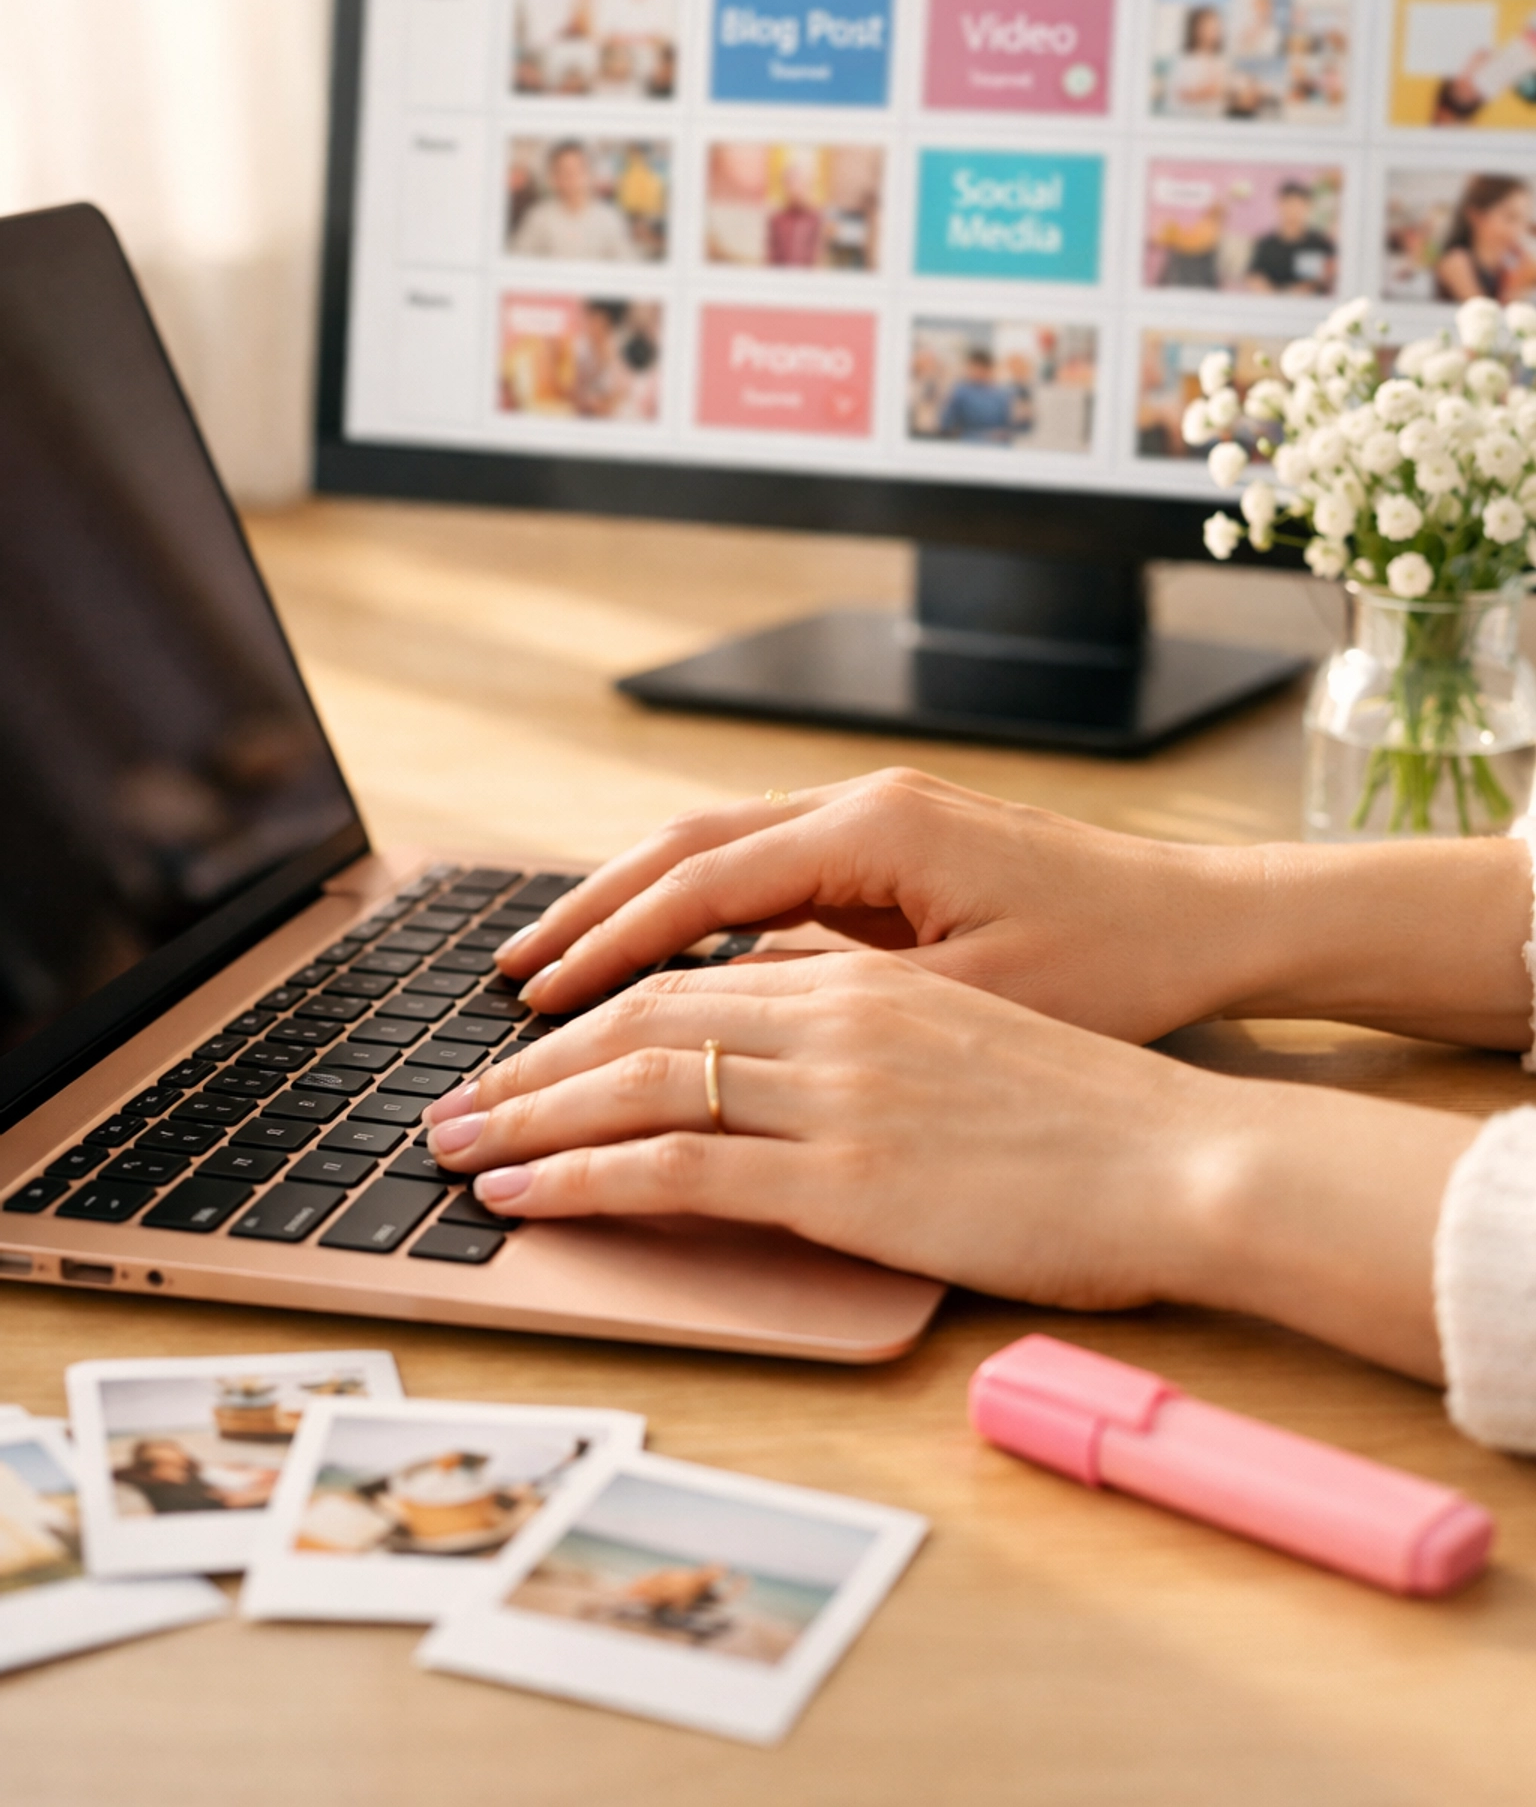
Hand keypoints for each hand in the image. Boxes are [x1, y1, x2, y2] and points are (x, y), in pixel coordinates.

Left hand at [427, 953, 1211, 1306]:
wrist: (1185, 1157)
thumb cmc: (1094, 1114)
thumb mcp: (970, 1039)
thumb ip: (871, 1037)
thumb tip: (790, 1059)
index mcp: (862, 978)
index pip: (691, 977)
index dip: (596, 1006)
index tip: (530, 1040)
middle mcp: (832, 1016)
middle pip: (641, 1018)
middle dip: (532, 1059)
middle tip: (454, 1095)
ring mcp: (832, 1092)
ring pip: (637, 1082)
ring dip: (527, 1115)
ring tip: (452, 1144)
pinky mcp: (841, 1176)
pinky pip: (675, 1169)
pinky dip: (580, 1178)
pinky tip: (523, 1193)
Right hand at [495, 768, 1248, 1044]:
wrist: (1211, 921)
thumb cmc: (1118, 966)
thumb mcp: (981, 999)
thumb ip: (848, 999)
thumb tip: (726, 1008)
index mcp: (880, 831)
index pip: (704, 879)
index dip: (613, 941)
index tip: (539, 995)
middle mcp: (866, 806)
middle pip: (689, 844)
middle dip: (593, 909)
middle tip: (511, 975)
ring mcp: (879, 821)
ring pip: (720, 848)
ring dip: (636, 904)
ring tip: (558, 966)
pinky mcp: (895, 852)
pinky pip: (767, 871)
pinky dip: (698, 911)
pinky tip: (664, 960)